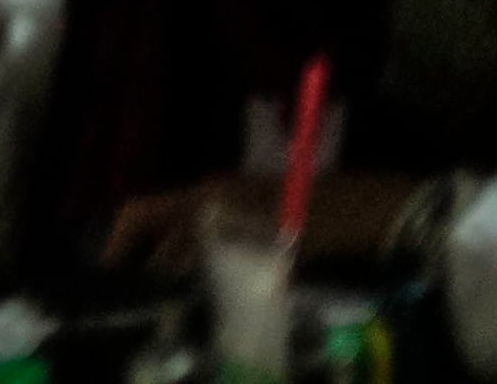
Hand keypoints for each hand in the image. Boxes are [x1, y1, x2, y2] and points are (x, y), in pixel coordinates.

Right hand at [107, 171, 433, 273]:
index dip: (122, 238)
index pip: (147, 210)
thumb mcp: (281, 237)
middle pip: (169, 228)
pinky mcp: (267, 224)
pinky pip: (225, 247)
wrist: (388, 211)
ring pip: (197, 240)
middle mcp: (220, 196)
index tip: (108, 273)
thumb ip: (234, 253)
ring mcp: (244, 208)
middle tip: (141, 299)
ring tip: (175, 302)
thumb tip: (189, 276)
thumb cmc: (334, 218)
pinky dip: (214, 270)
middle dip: (150, 260)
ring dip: (183, 268)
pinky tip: (219, 294)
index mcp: (214, 193)